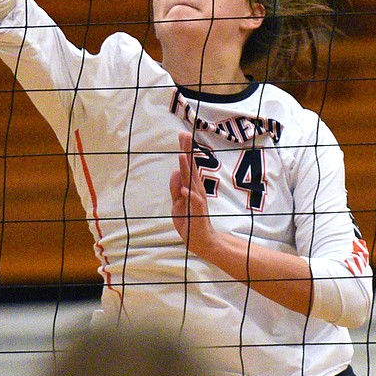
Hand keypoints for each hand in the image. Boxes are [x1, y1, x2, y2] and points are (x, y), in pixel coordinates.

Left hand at [170, 132, 217, 256]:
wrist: (201, 240)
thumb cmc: (189, 219)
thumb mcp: (177, 202)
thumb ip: (175, 187)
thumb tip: (175, 170)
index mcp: (191, 186)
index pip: (188, 165)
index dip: (185, 150)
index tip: (183, 134)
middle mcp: (196, 190)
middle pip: (191, 167)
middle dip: (187, 151)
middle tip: (184, 135)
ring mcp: (197, 201)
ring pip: (192, 182)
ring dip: (188, 169)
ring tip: (182, 156)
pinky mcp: (197, 213)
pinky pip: (194, 203)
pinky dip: (190, 196)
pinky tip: (185, 190)